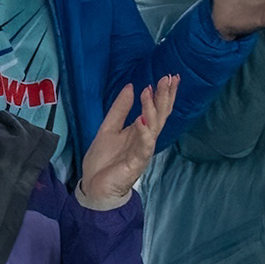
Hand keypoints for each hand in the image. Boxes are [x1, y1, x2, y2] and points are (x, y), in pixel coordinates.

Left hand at [75, 80, 170, 210]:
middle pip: (160, 115)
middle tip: (169, 78)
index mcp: (140, 131)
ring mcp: (142, 151)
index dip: (163, 93)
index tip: (169, 76)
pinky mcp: (135, 163)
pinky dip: (143, 134)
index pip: (156, 109)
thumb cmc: (104, 161)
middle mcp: (145, 139)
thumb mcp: (108, 127)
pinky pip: (143, 147)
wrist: (95, 186)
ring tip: (150, 91)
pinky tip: (142, 121)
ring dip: (153, 110)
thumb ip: (120, 109)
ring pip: (153, 128)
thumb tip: (131, 87)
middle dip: (165, 97)